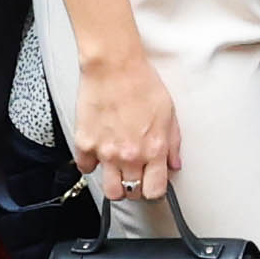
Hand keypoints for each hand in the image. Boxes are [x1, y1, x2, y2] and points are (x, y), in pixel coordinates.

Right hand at [71, 44, 182, 210]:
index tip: (153, 185)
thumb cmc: (141, 83)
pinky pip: (86, 168)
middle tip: (135, 174)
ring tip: (118, 170)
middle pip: (133, 193)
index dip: (155, 191)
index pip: (155, 191)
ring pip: (110, 190)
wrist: (113, 66)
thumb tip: (174, 163)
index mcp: (154, 149)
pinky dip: (92, 163)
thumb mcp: (168, 112)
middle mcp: (130, 156)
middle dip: (136, 187)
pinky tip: (99, 150)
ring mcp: (105, 152)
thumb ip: (173, 143)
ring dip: (115, 184)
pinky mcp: (85, 144)